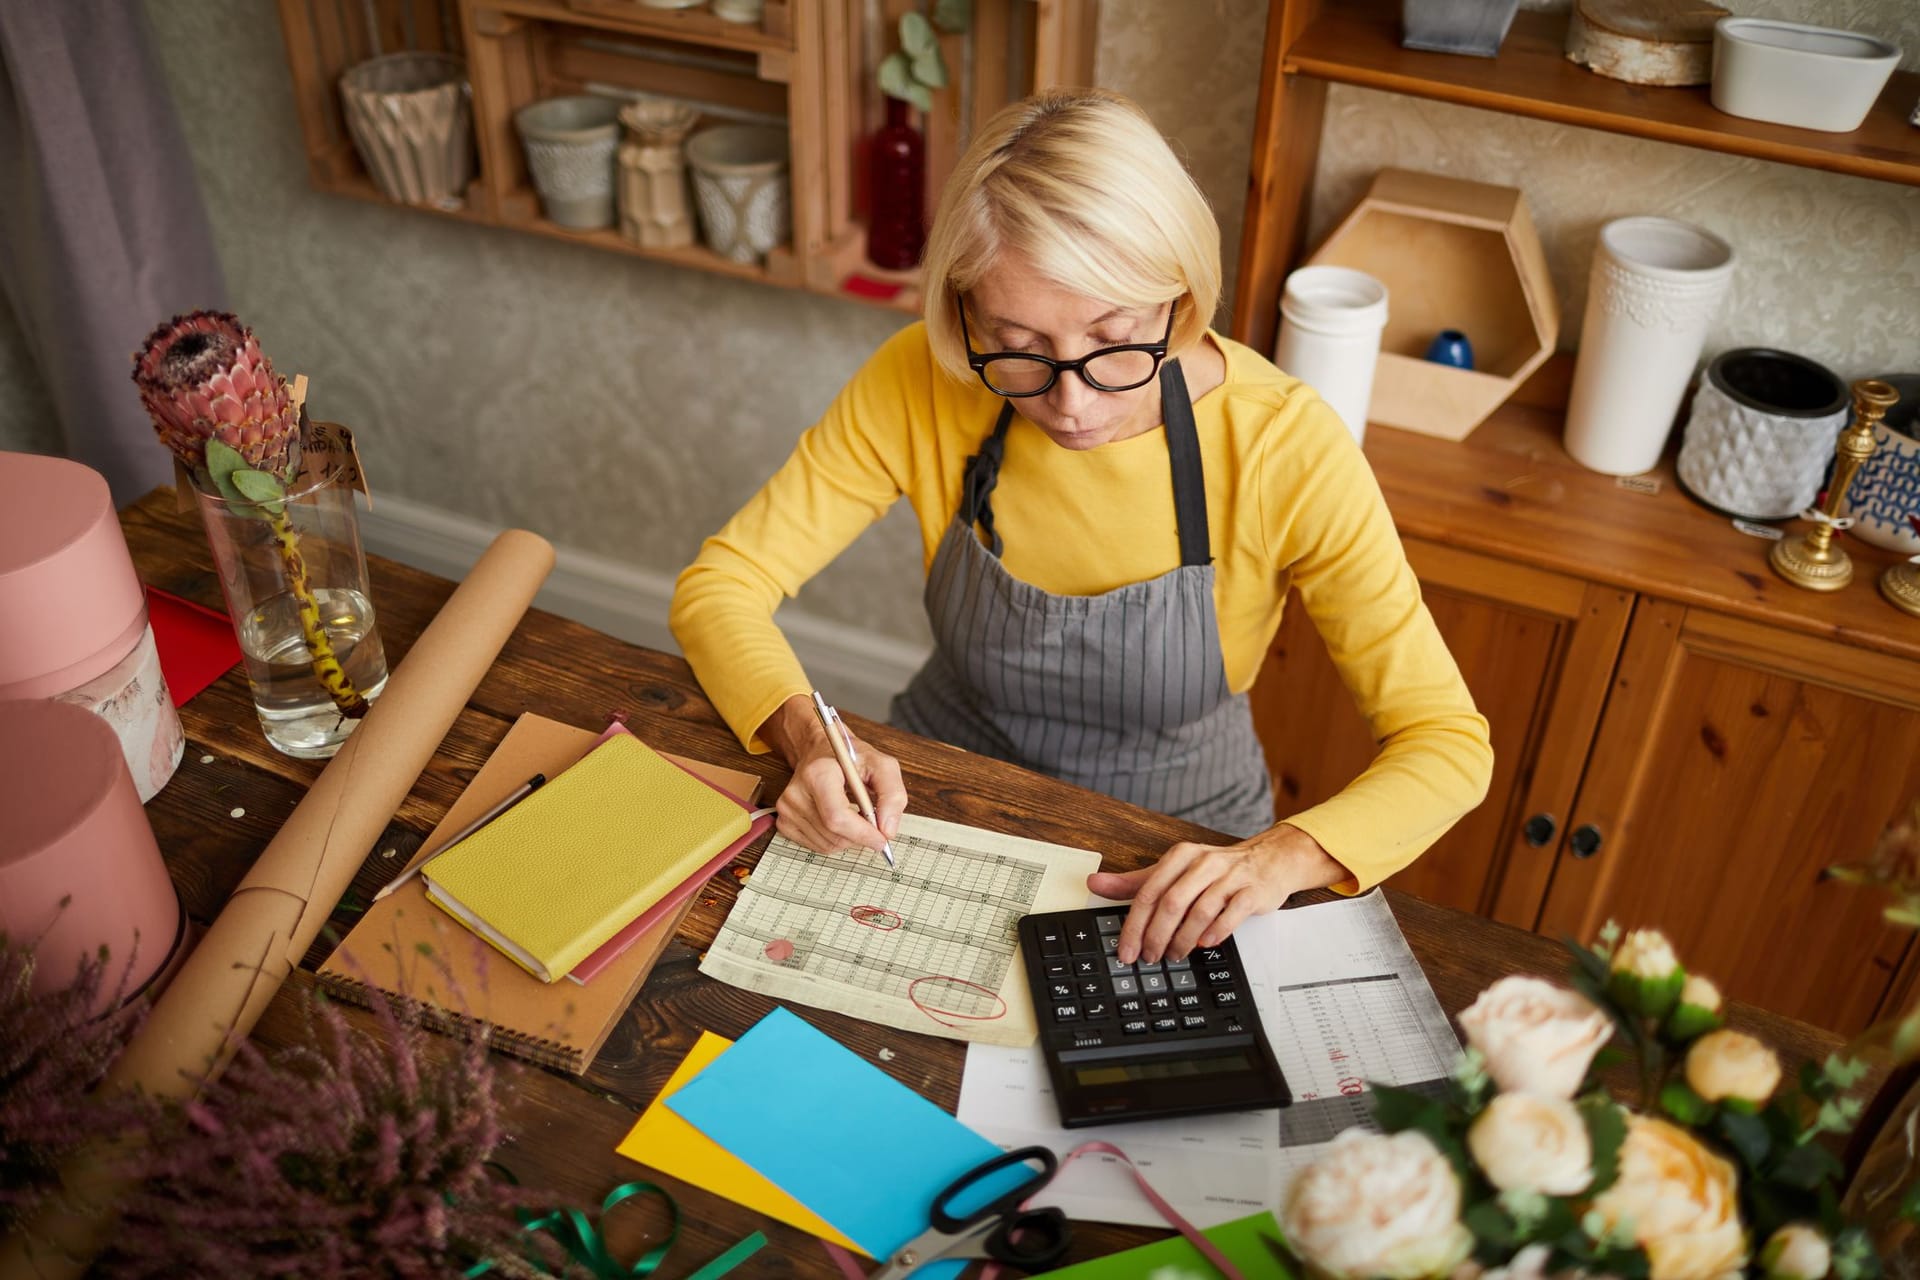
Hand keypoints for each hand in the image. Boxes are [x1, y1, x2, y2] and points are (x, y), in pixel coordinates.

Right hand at [760, 693, 907, 855]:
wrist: (820, 752)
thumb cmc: (849, 758)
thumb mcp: (881, 765)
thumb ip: (892, 795)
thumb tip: (888, 830)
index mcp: (818, 774)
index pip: (837, 817)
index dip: (862, 833)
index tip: (882, 839)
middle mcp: (796, 792)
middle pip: (834, 834)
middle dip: (860, 835)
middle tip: (872, 821)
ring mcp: (787, 809)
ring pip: (828, 845)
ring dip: (849, 838)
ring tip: (854, 814)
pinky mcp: (784, 822)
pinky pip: (817, 846)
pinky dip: (835, 840)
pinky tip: (839, 820)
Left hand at [1089, 824, 1347, 964]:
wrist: (1270, 860)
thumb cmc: (1218, 870)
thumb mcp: (1175, 871)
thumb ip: (1136, 881)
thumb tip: (1095, 883)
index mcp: (1180, 857)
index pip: (1148, 892)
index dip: (1134, 925)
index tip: (1126, 950)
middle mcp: (1203, 863)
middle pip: (1171, 903)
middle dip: (1156, 936)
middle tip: (1149, 957)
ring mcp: (1230, 877)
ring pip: (1198, 912)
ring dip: (1183, 940)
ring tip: (1174, 955)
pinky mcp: (1251, 892)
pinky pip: (1230, 915)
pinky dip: (1215, 933)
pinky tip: (1205, 944)